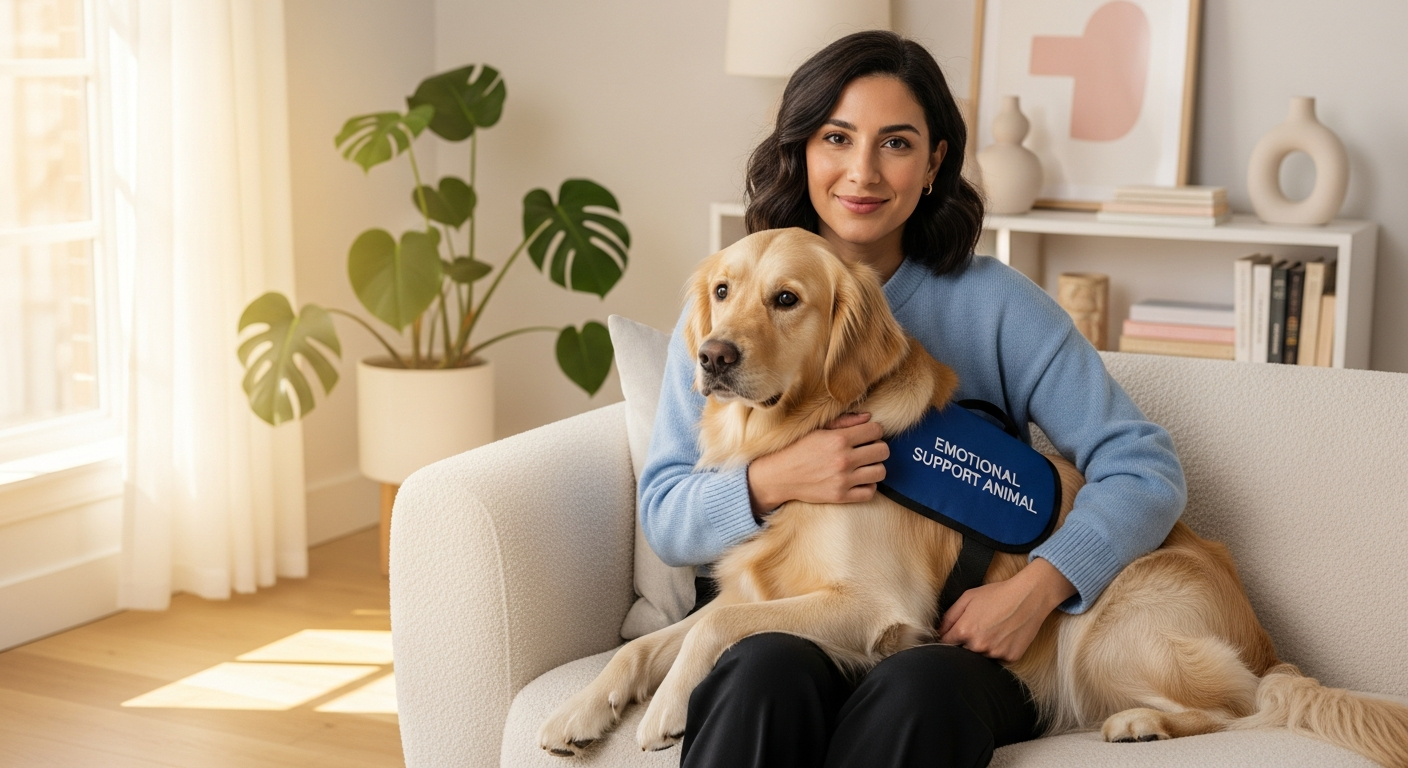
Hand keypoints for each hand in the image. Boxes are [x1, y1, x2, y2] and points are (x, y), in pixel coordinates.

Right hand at [747, 412, 888, 514]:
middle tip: (867, 449)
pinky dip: (869, 486)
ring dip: (875, 466)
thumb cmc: (798, 448)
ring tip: (864, 465)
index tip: (867, 434)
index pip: (876, 430)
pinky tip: (859, 479)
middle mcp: (844, 459)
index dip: (874, 430)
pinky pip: (870, 492)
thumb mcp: (818, 429)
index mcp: (838, 439)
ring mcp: (843, 480)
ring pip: (880, 472)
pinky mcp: (841, 496)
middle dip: (877, 447)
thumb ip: (844, 422)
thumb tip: (869, 417)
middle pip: (883, 451)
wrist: (780, 475)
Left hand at [937, 558, 1075, 661]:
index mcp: (965, 630)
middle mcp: (978, 645)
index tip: (954, 634)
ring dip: (984, 647)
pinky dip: (1000, 649)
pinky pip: (999, 658)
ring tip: (994, 629)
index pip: (946, 643)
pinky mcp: (1010, 657)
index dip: (948, 638)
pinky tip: (1005, 635)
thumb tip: (938, 631)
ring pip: (982, 655)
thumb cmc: (997, 594)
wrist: (1028, 597)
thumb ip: (949, 616)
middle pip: (964, 651)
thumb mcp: (968, 597)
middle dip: (967, 642)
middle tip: (980, 627)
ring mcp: (995, 652)